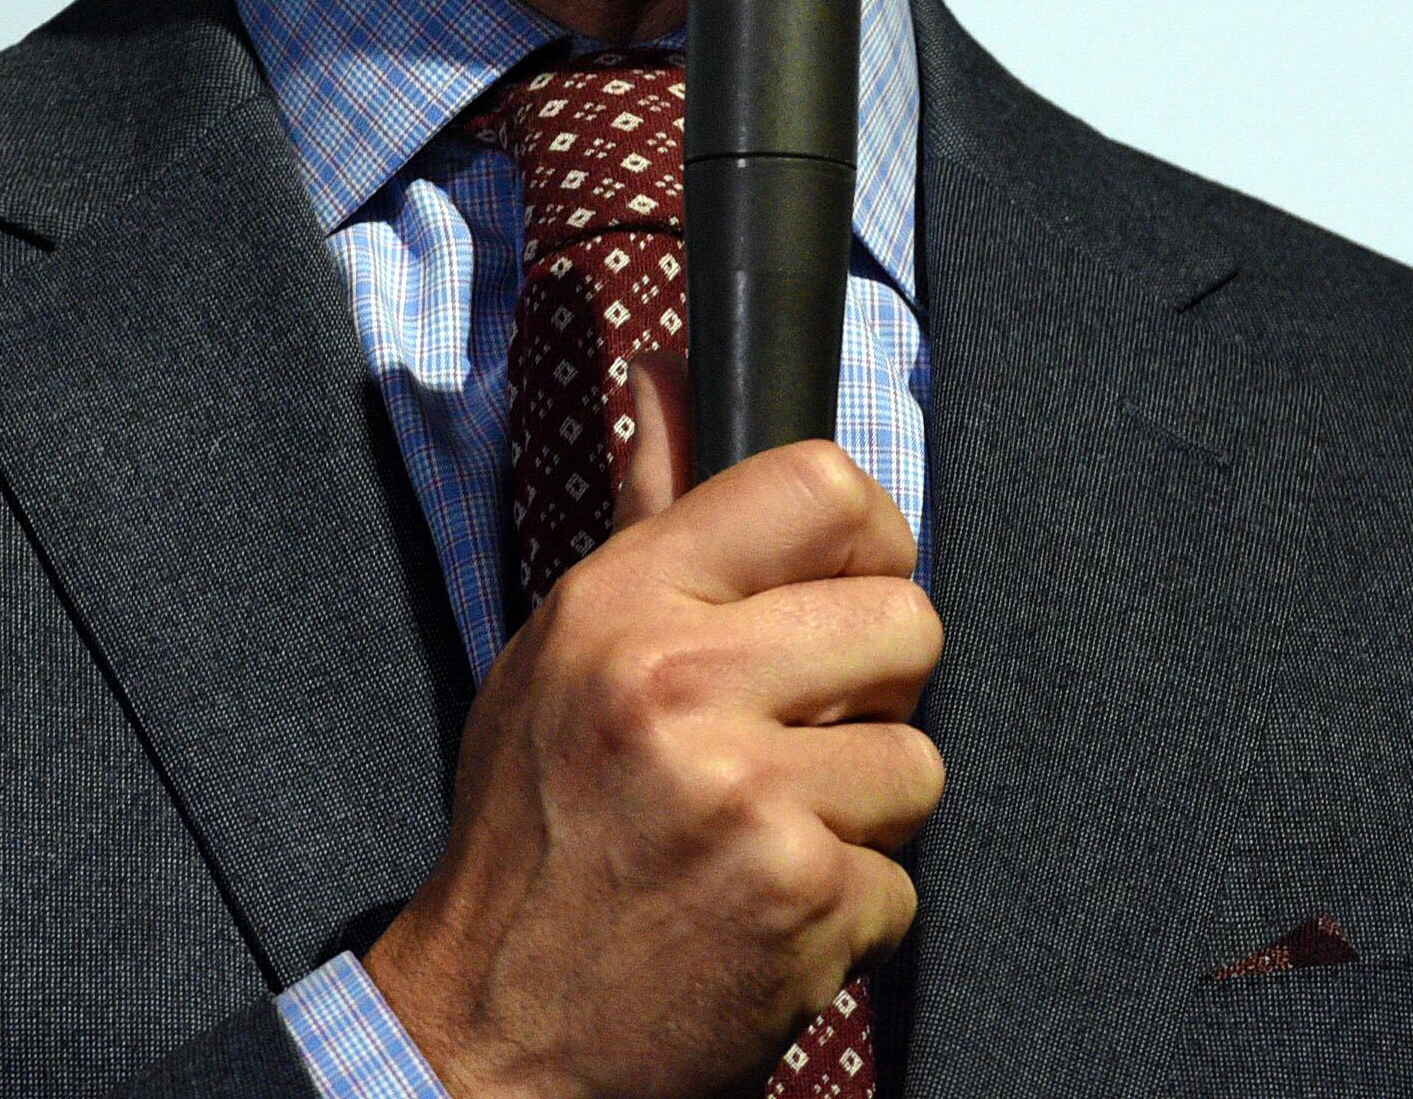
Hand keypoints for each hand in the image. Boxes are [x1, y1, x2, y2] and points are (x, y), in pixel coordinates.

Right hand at [363, 362, 940, 1098]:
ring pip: (919, 762)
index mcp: (622, 606)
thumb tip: (666, 382)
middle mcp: (680, 684)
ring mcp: (745, 796)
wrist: (493, 1030)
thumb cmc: (534, 833)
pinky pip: (903, 882)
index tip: (848, 586)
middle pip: (908, 621)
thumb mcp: (560, 654)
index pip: (819, 486)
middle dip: (878, 689)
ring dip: (863, 814)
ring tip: (769, 835)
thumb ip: (644, 520)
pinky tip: (764, 915)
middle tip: (805, 735)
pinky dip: (849, 914)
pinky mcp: (799, 900)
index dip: (867, 537)